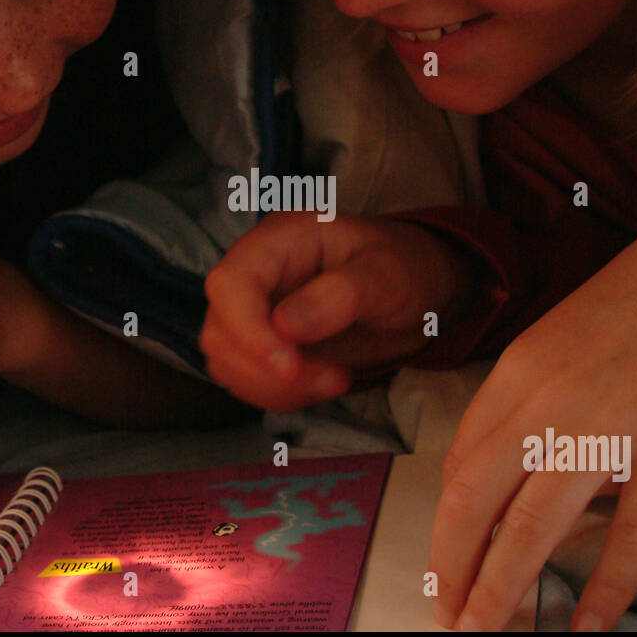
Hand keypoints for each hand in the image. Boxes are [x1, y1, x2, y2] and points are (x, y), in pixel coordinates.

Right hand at [200, 212, 476, 409]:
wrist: (416, 292)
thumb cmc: (403, 269)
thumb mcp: (386, 275)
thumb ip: (340, 294)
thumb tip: (285, 325)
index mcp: (279, 241)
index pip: (230, 284)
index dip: (246, 330)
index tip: (288, 367)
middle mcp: (255, 275)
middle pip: (220, 330)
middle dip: (268, 369)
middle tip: (334, 378)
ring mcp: (254, 312)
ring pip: (227, 363)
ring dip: (276, 388)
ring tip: (336, 379)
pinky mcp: (261, 346)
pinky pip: (247, 381)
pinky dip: (280, 396)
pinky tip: (323, 383)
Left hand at [430, 192, 636, 630]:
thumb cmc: (632, 312)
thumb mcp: (554, 345)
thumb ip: (520, 407)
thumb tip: (492, 481)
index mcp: (517, 375)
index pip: (461, 466)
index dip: (445, 527)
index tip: (441, 568)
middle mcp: (550, 402)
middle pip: (477, 500)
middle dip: (454, 569)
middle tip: (447, 616)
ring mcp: (612, 427)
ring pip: (536, 525)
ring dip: (503, 587)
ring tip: (486, 629)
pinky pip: (634, 533)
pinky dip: (607, 586)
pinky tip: (587, 624)